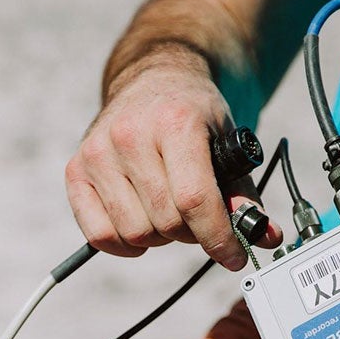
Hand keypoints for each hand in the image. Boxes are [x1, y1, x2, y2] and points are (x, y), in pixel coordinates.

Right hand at [64, 49, 282, 270]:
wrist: (154, 81)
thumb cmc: (193, 115)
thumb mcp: (228, 144)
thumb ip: (242, 193)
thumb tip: (263, 237)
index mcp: (175, 122)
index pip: (194, 199)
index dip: (217, 237)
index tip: (234, 257)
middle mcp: (129, 134)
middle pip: (165, 221)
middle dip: (190, 233)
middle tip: (198, 220)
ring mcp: (98, 153)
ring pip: (134, 232)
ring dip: (159, 238)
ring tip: (168, 215)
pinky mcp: (76, 170)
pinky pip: (98, 234)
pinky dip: (124, 244)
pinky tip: (140, 227)